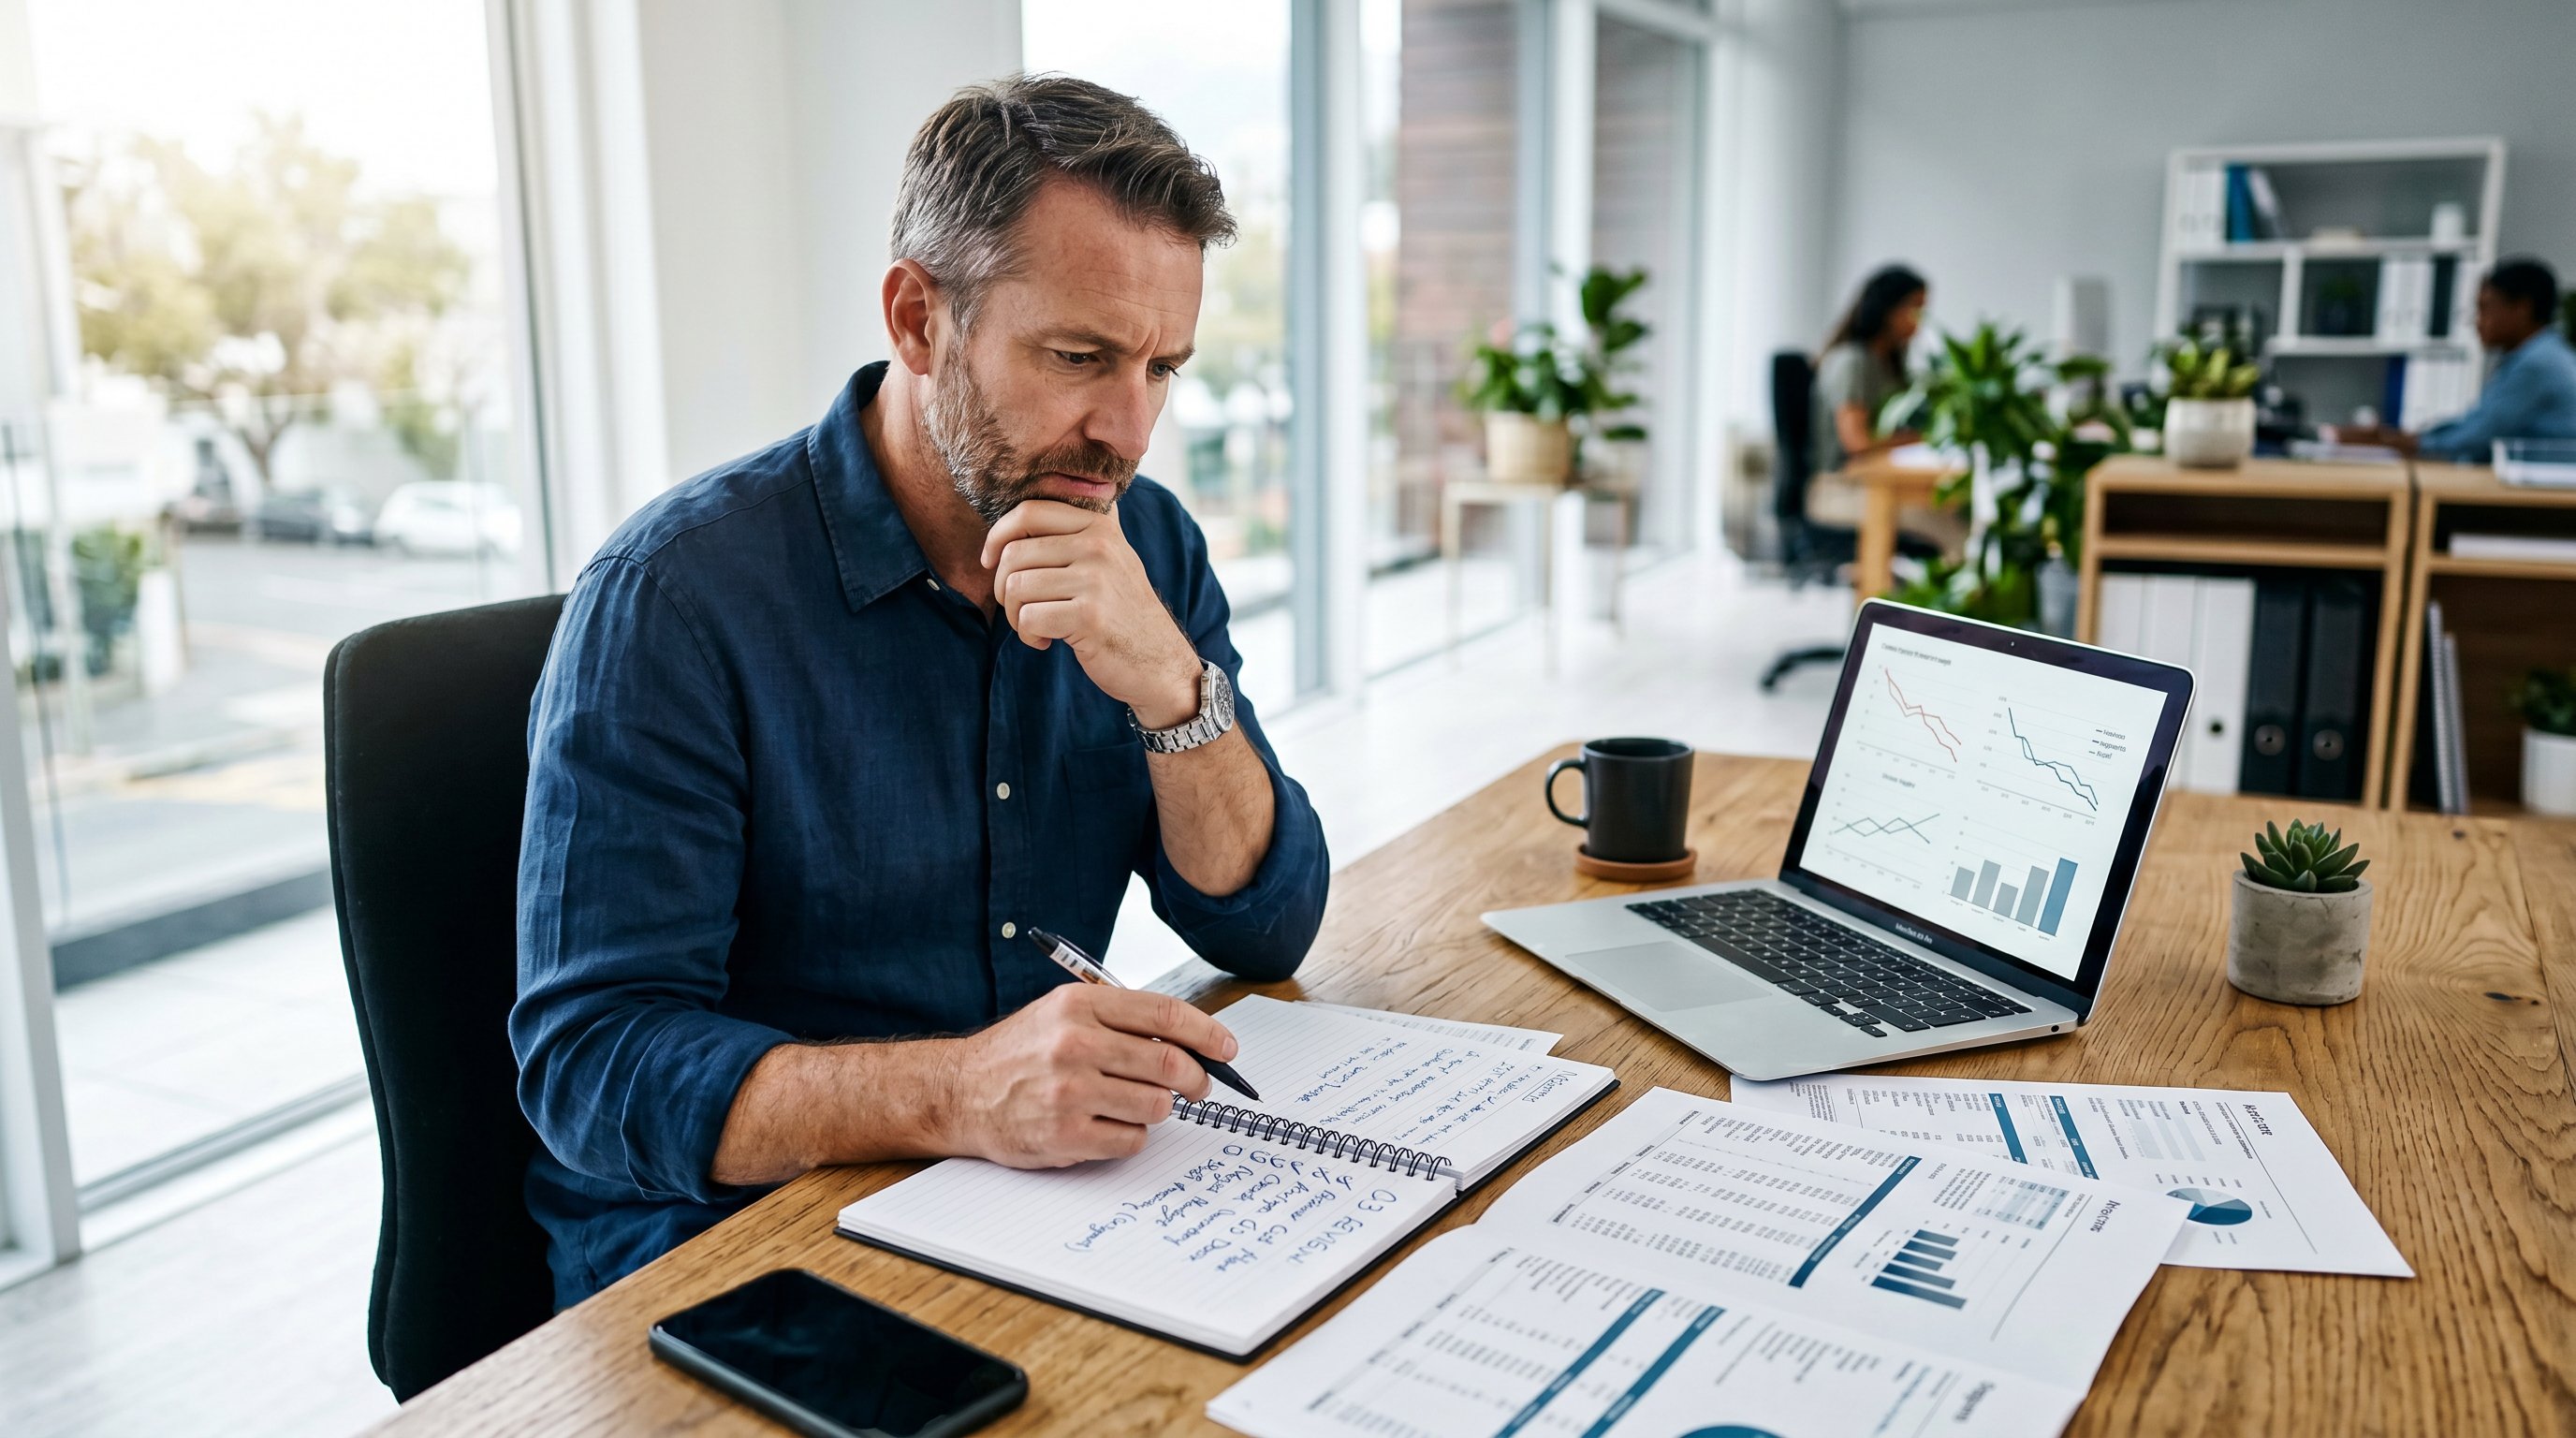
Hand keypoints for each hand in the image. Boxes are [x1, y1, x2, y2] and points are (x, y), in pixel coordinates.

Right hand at [944, 984, 1238, 1167]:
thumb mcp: (1063, 1013)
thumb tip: (1191, 1041)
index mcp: (1080, 1006)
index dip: (1207, 1034)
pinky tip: (1110, 1124)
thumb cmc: (1020, 1052)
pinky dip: (1133, 1135)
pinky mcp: (1065, 1134)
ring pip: (1157, 1106)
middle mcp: (1075, 1044)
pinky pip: (1132, 1140)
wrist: (960, 1091)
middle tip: (1198, 1086)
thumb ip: (1121, 1020)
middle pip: (1169, 1063)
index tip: (1226, 1049)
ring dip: (1160, 1108)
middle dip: (1196, 1079)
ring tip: (1136, 1103)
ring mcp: (1070, 1091)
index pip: (1165, 1014)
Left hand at [982, 501, 1202, 726]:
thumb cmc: (1122, 611)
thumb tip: (1028, 504)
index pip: (1028, 512)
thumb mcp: (1113, 557)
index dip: (997, 536)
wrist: (1159, 661)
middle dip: (1004, 588)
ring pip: (1017, 587)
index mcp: (1100, 526)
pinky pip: (1028, 618)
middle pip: (1014, 554)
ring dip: (1015, 616)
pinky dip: (1028, 636)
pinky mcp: (1089, 616)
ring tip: (1036, 627)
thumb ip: (1081, 528)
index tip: (991, 562)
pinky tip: (1046, 642)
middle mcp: (1099, 546)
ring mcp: (1096, 580)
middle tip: (1021, 609)